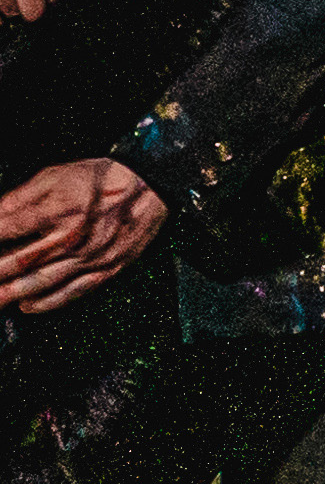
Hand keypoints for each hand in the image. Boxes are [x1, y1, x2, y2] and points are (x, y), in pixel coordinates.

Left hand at [0, 159, 167, 314]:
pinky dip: (48, 302)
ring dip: (11, 293)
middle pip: (20, 262)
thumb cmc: (103, 179)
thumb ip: (19, 198)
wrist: (151, 185)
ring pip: (42, 282)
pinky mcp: (108, 267)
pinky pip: (74, 291)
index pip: (6, 229)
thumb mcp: (55, 176)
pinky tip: (27, 307)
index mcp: (59, 209)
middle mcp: (74, 237)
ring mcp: (91, 256)